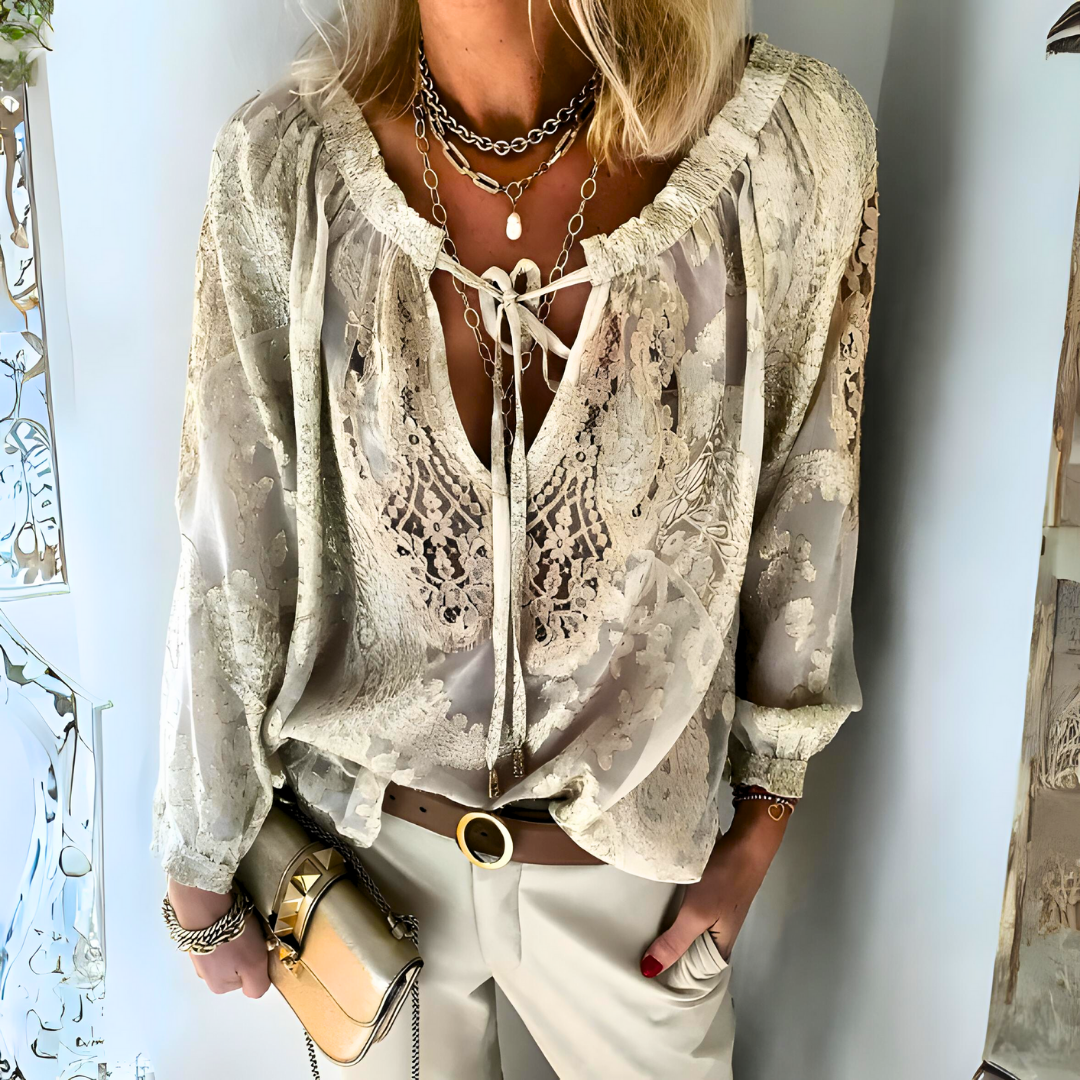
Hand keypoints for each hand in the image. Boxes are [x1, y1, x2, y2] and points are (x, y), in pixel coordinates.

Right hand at [167, 878, 270, 997]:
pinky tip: (228, 918)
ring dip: (236, 938)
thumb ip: (257, 986)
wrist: (204, 907)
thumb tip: (257, 990)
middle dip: (247, 951)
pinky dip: (225, 928)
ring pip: (229, 949)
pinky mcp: (198, 934)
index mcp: (219, 986)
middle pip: (239, 964)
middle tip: (250, 936)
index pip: (249, 980)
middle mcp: (206, 974)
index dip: (258, 963)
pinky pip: (219, 935)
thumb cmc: (232, 938)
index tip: (259, 949)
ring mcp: (200, 954)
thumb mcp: (254, 967)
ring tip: (238, 924)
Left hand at [640, 795, 793, 976]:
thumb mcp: (697, 913)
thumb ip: (675, 941)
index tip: (640, 977)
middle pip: (688, 954)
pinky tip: (653, 908)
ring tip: (634, 934)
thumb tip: (649, 971)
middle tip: (630, 955)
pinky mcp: (709, 896)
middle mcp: (719, 935)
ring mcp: (714, 914)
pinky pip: (686, 913)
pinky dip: (671, 913)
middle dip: (664, 955)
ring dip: (666, 932)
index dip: (669, 978)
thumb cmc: (725, 880)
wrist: (747, 841)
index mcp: (721, 948)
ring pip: (686, 931)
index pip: (692, 976)